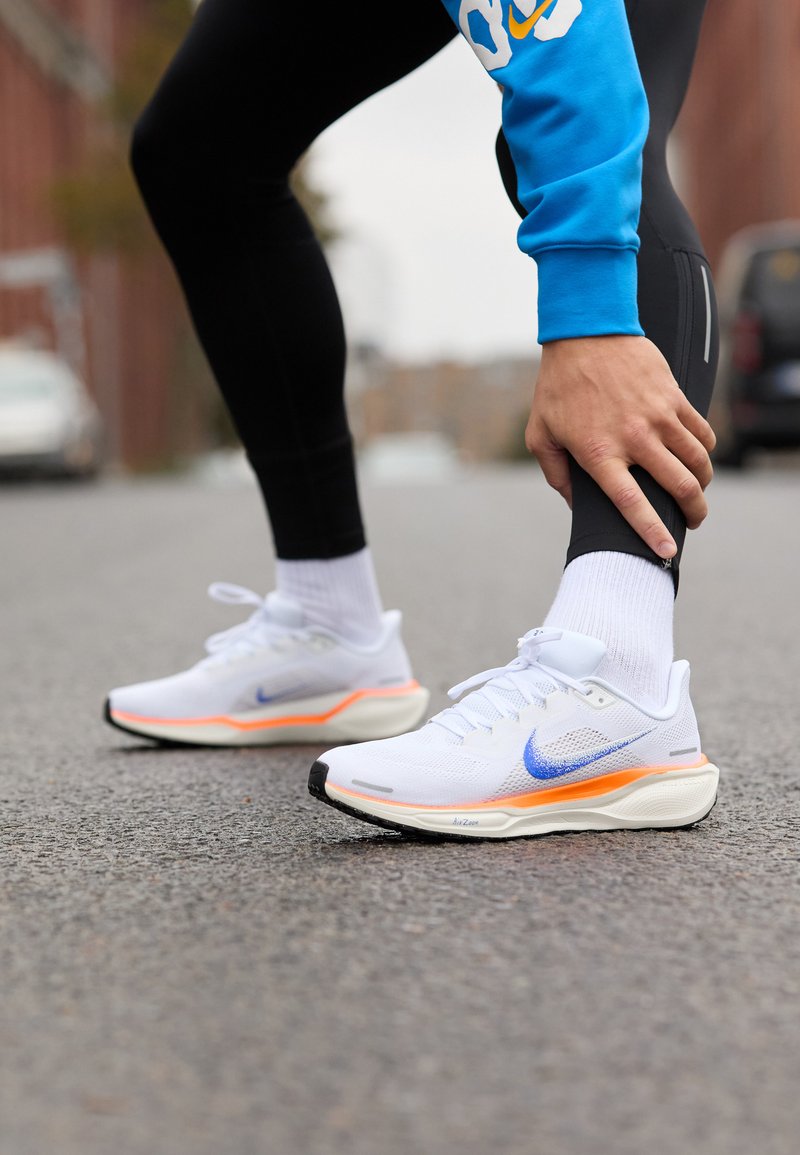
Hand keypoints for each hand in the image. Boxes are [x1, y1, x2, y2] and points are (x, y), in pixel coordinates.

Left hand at [525, 335, 715, 558]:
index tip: (667, 552)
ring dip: (704, 483)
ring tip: (698, 492)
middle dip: (694, 511)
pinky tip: (699, 457)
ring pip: (698, 461)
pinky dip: (705, 450)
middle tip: (694, 521)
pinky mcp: (673, 397)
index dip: (652, 532)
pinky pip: (701, 432)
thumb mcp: (541, 435)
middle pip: (679, 486)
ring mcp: (658, 417)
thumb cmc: (558, 387)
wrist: (586, 333)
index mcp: (599, 454)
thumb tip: (575, 504)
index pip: (631, 504)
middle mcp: (633, 438)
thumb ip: (556, 474)